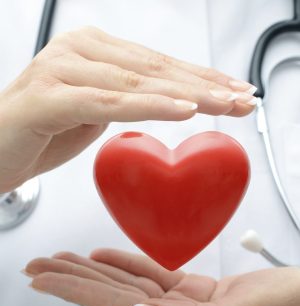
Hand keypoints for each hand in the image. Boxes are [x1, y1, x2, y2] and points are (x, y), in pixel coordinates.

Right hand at [0, 26, 255, 191]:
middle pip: (155, 69)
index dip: (200, 77)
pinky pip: (109, 104)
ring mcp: (62, 69)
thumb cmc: (41, 133)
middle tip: (243, 98)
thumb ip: (124, 98)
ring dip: (188, 95)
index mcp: (92, 51)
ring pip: (138, 83)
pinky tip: (185, 110)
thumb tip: (164, 99)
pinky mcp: (50, 98)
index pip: (158, 64)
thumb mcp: (94, 112)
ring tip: (226, 104)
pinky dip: (150, 107)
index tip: (235, 90)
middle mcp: (79, 51)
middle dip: (205, 85)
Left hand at [24, 249, 299, 305]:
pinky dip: (127, 263)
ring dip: (93, 270)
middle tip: (37, 266)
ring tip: (61, 260)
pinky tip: (105, 257)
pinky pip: (152, 274)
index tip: (43, 278)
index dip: (76, 290)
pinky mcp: (194, 291)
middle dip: (72, 279)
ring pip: (127, 284)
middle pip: (112, 297)